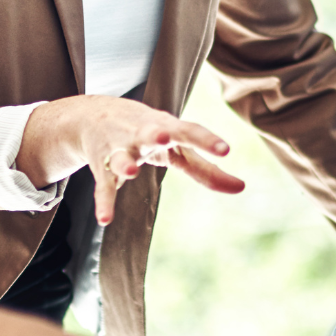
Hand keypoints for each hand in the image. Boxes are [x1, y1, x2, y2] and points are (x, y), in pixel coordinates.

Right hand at [18, 95, 245, 225]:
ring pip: (122, 156)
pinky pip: (103, 185)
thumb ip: (207, 168)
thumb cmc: (148, 132)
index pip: (189, 131)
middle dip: (157, 134)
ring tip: (132, 172)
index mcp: (166, 127)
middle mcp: (142, 133)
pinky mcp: (102, 166)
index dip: (207, 140)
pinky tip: (105, 220)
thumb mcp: (176, 147)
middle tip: (164, 137)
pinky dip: (104, 202)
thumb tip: (243, 188)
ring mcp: (120, 148)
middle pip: (151, 132)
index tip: (226, 150)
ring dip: (126, 162)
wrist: (92, 115)